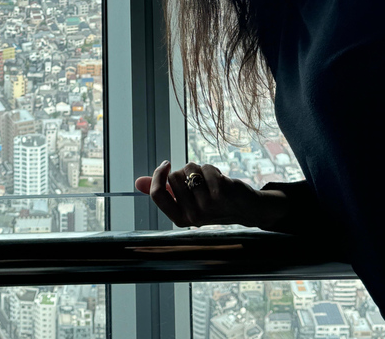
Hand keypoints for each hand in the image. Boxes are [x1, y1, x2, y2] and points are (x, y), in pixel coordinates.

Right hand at [135, 161, 287, 228]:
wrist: (246, 209)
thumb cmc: (214, 203)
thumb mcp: (187, 200)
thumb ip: (163, 191)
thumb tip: (138, 183)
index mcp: (180, 219)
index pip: (158, 195)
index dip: (158, 175)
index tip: (165, 165)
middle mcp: (192, 216)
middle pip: (173, 177)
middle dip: (184, 171)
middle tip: (199, 181)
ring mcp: (207, 205)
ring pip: (189, 169)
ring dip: (199, 169)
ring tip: (210, 181)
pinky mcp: (220, 193)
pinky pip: (205, 167)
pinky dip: (212, 169)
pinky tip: (221, 180)